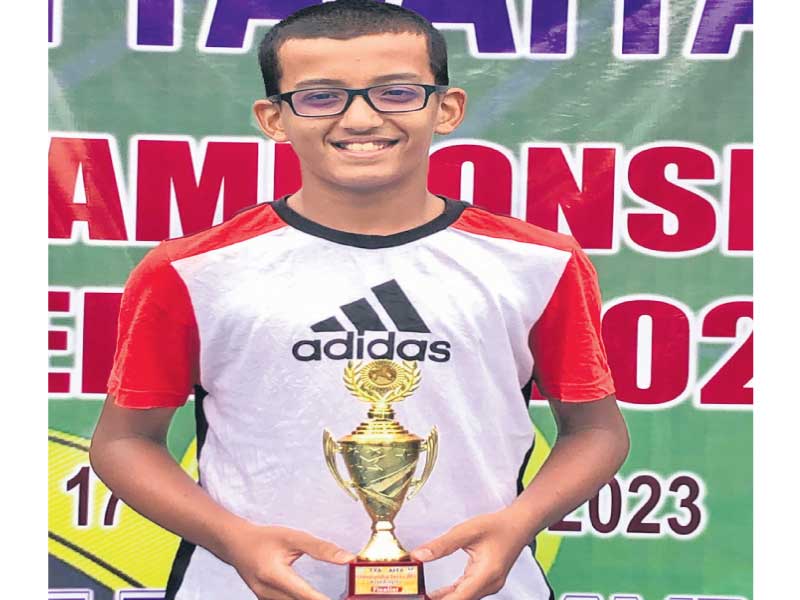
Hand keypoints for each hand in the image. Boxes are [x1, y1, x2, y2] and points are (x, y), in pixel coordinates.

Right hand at [225, 524, 354, 599]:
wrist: (236, 544)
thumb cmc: (265, 538)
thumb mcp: (293, 537)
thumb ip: (321, 548)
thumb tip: (348, 558)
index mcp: (274, 575)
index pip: (306, 595)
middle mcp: (267, 592)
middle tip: (344, 598)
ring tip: (329, 597)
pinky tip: (312, 597)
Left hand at [410, 510, 530, 599]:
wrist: (519, 525)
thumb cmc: (497, 526)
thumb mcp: (466, 531)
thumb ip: (441, 545)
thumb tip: (417, 555)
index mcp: (486, 575)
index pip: (458, 598)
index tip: (421, 598)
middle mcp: (489, 585)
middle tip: (417, 593)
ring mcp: (490, 586)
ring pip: (463, 599)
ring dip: (444, 598)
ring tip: (422, 594)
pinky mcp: (487, 583)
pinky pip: (467, 593)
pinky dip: (452, 593)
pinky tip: (437, 594)